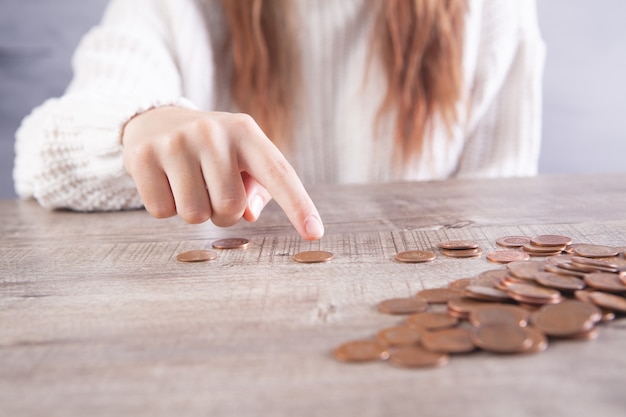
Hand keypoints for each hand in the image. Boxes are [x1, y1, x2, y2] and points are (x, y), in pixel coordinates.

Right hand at [121, 107, 323, 239]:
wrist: (156, 120)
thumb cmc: (212, 151)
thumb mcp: (241, 159)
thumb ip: (257, 189)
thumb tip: (248, 214)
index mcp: (246, 132)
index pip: (278, 173)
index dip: (299, 205)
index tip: (315, 233)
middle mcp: (212, 132)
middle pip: (229, 207)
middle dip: (222, 214)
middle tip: (211, 192)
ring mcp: (175, 141)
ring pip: (194, 214)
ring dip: (194, 213)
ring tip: (188, 185)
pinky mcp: (142, 155)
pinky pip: (161, 211)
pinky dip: (165, 208)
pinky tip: (165, 182)